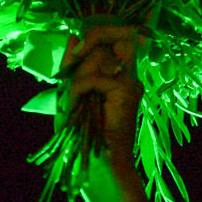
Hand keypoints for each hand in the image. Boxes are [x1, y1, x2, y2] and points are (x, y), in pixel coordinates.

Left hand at [58, 24, 144, 167]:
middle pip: (104, 44)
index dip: (95, 36)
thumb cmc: (81, 137)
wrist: (96, 164)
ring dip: (79, 80)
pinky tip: (79, 108)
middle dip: (81, 64)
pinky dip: (79, 91)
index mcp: (119, 77)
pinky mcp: (127, 90)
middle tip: (75, 91)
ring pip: (98, 57)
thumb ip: (73, 66)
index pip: (114, 38)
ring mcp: (131, 82)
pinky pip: (93, 78)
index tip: (77, 52)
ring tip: (78, 104)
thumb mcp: (71, 94)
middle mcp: (128, 76)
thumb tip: (74, 36)